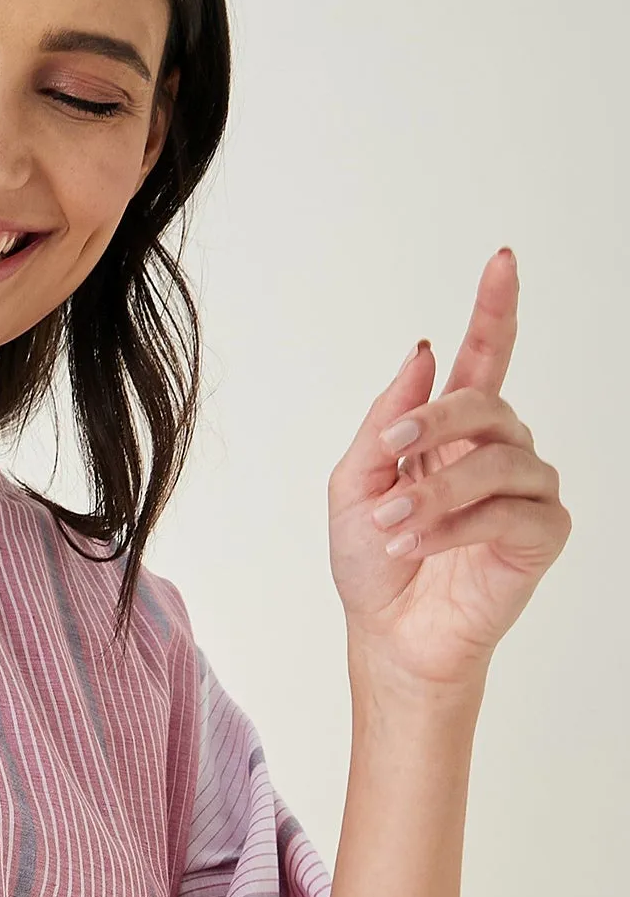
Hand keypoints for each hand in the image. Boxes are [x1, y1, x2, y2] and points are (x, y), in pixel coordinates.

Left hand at [327, 249, 569, 691]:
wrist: (387, 636)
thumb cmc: (373, 566)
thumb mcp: (355, 484)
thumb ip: (387, 418)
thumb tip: (426, 353)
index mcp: (453, 434)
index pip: (485, 358)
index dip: (495, 310)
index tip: (501, 260)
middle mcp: (497, 453)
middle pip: (487, 402)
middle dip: (437, 421)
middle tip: (390, 453)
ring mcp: (526, 491)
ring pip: (498, 459)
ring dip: (435, 491)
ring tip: (393, 524)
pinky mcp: (541, 535)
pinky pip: (508, 512)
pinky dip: (454, 527)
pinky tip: (418, 545)